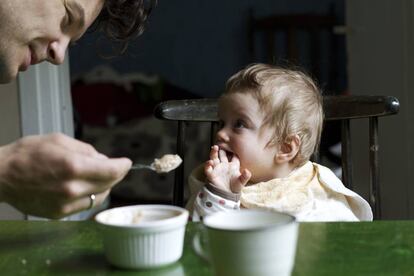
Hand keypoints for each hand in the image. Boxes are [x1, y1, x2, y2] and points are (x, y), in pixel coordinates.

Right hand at [0, 133, 131, 218]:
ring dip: (105, 185)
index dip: (123, 166)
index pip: (112, 171)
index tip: (126, 162)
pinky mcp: (60, 213)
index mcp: (73, 167)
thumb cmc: (26, 154)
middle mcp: (72, 188)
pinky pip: (86, 205)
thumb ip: (86, 150)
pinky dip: (91, 195)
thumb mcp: (58, 140)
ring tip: (97, 175)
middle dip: (116, 174)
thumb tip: (103, 160)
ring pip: (100, 197)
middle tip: (115, 167)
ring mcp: (66, 204)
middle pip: (109, 184)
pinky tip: (84, 186)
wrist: (1, 176)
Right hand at [204, 145, 250, 193]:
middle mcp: (224, 165)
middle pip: (222, 154)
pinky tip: (209, 162)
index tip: (233, 143)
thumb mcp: (242, 182)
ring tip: (214, 147)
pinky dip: (208, 165)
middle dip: (221, 148)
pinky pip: (208, 168)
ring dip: (213, 153)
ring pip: (214, 158)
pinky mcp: (211, 174)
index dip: (233, 150)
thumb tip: (248, 171)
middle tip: (221, 143)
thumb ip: (245, 176)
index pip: (233, 155)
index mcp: (233, 166)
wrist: (226, 196)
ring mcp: (217, 169)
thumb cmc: (235, 188)